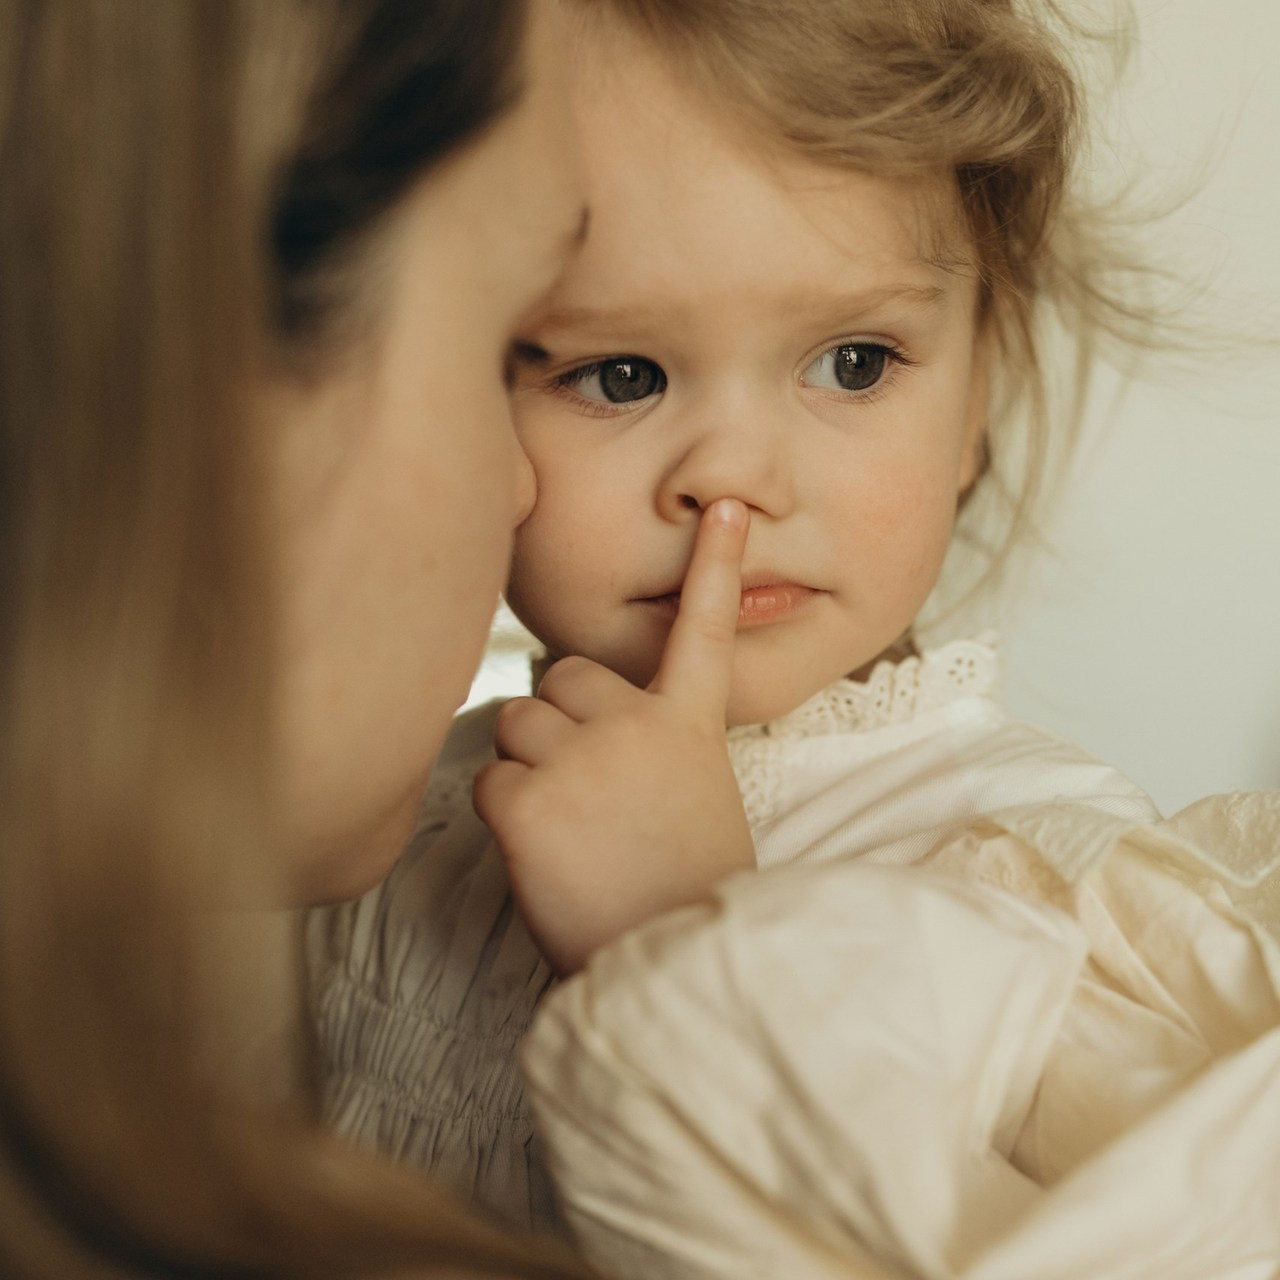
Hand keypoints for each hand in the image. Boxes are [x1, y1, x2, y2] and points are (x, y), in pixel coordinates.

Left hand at [473, 499, 754, 974]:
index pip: (704, 630)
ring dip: (526, 767)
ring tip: (569, 829)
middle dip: (557, 721)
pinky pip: (489, 782)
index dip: (712, 566)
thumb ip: (655, 749)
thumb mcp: (696, 802)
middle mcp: (637, 726)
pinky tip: (547, 857)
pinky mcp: (530, 801)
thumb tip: (588, 729)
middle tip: (582, 787)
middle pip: (561, 677)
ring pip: (515, 724)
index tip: (721, 509)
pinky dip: (504, 818)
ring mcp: (583, 757)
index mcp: (689, 728)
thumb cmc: (683, 891)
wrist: (672, 962)